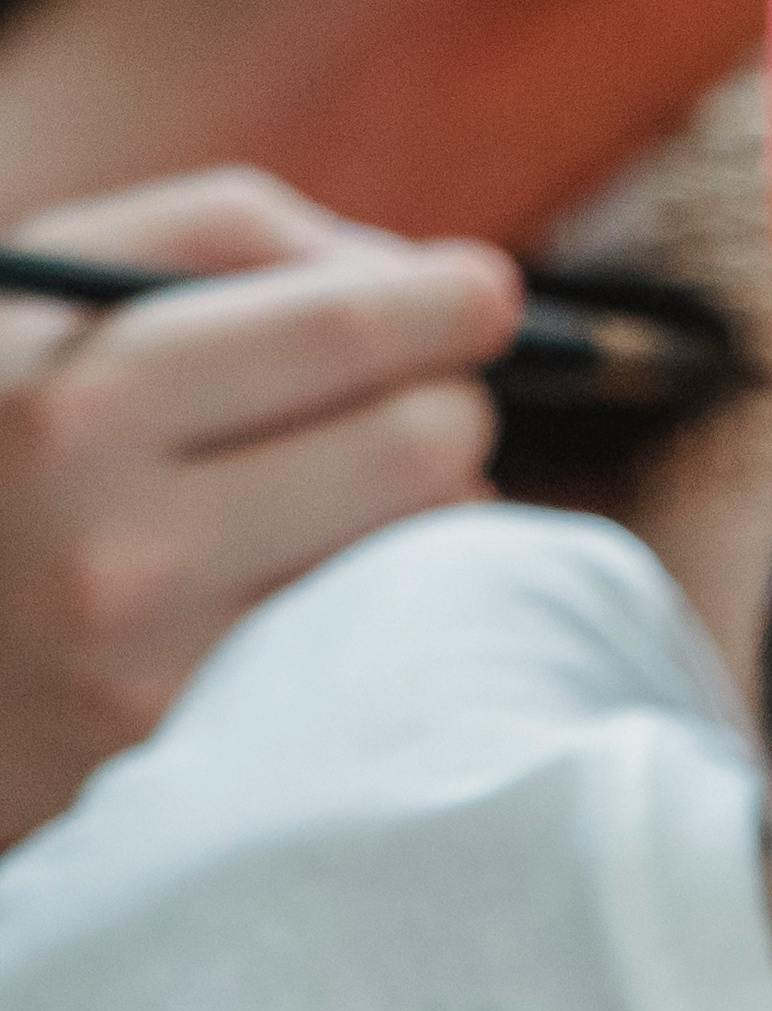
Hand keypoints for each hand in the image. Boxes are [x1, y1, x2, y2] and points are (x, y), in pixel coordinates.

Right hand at [0, 172, 514, 851]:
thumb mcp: (45, 296)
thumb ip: (217, 238)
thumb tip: (399, 271)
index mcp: (78, 402)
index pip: (328, 334)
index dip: (441, 305)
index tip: (487, 292)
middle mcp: (127, 548)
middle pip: (412, 450)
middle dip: (448, 406)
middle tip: (429, 397)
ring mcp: (180, 678)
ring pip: (420, 564)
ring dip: (435, 513)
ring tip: (360, 492)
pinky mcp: (218, 772)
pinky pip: (382, 660)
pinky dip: (394, 605)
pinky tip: (340, 581)